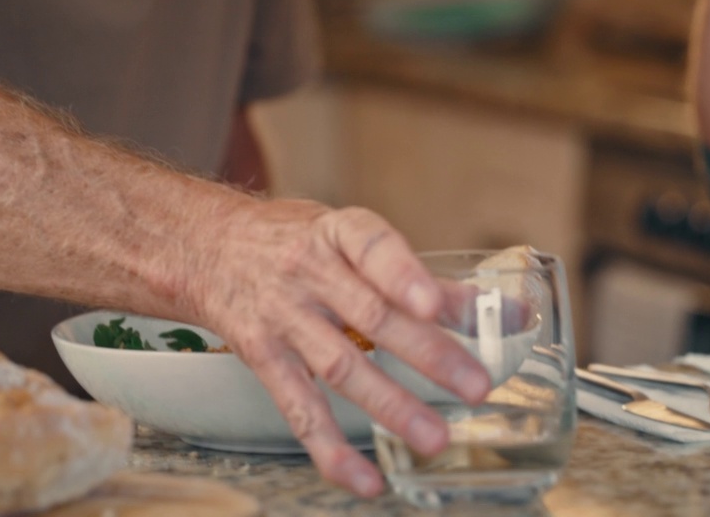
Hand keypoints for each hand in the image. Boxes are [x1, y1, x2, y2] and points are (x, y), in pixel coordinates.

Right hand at [189, 199, 490, 496]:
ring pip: (340, 367)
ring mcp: (283, 319)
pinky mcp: (263, 360)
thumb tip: (501, 310)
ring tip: (435, 438)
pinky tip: (366, 478)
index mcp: (337, 232)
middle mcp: (308, 273)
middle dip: (427, 353)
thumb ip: (420, 277)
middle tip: (476, 385)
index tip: (436, 304)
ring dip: (391, 405)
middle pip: (370, 316)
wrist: (208, 248)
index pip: (373, 247)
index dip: (404, 275)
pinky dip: (332, 448)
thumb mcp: (350, 237)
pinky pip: (300, 410)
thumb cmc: (298, 242)